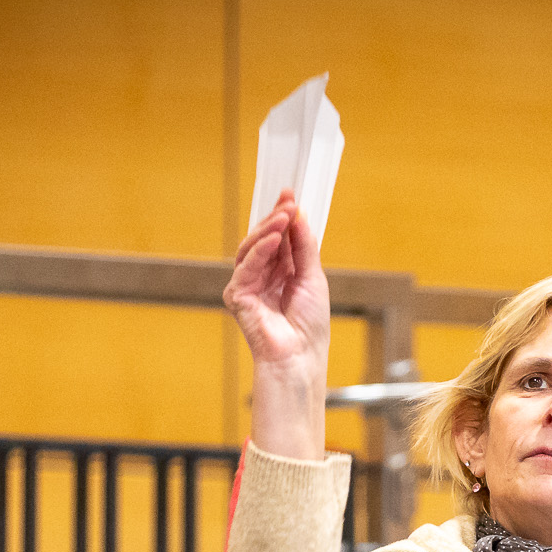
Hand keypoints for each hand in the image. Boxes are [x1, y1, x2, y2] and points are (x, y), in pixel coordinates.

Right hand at [223, 191, 330, 378]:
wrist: (300, 355)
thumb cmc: (309, 324)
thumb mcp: (313, 277)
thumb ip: (304, 246)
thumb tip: (299, 215)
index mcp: (282, 271)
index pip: (279, 237)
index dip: (283, 216)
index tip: (290, 195)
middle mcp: (263, 275)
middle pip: (264, 239)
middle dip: (275, 219)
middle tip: (287, 203)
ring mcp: (248, 285)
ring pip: (252, 248)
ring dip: (268, 231)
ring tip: (283, 217)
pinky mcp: (237, 296)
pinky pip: (246, 267)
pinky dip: (259, 251)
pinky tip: (273, 240)